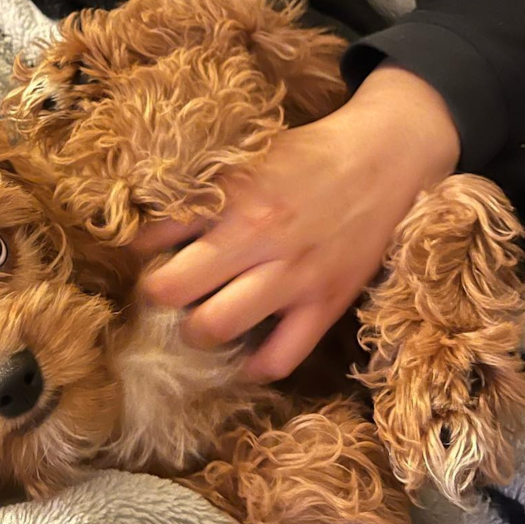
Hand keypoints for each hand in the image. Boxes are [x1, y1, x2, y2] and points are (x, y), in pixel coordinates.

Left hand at [131, 67, 460, 380]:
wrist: (385, 157)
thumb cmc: (308, 156)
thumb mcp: (248, 159)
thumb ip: (204, 191)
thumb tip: (156, 224)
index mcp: (232, 196)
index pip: (155, 236)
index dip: (140, 251)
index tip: (144, 257)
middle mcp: (258, 237)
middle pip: (172, 289)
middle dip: (156, 296)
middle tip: (164, 294)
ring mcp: (294, 276)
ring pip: (217, 326)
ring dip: (194, 331)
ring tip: (197, 323)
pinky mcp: (327, 304)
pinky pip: (280, 358)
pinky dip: (253, 367)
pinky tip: (241, 358)